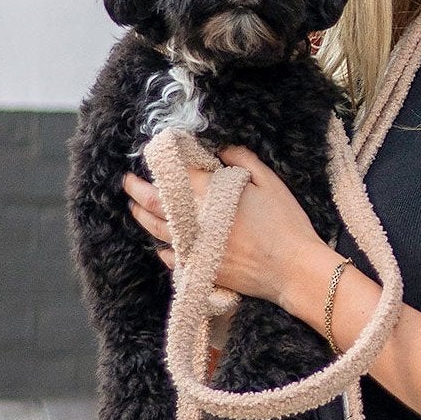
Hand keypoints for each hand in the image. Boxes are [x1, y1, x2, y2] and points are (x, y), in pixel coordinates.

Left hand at [122, 147, 324, 308]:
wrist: (292, 270)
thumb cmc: (286, 224)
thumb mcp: (271, 183)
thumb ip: (243, 160)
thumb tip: (221, 149)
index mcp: (211, 194)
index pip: (177, 173)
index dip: (164, 162)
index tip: (154, 155)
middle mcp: (195, 220)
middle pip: (156, 201)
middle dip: (138, 189)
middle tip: (127, 181)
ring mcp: (194, 247)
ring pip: (157, 230)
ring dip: (142, 217)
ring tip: (134, 208)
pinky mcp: (200, 269)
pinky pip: (171, 258)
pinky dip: (162, 250)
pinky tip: (160, 245)